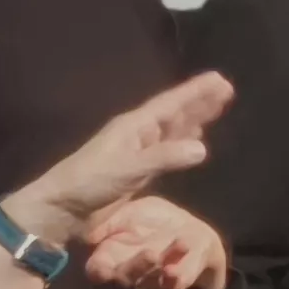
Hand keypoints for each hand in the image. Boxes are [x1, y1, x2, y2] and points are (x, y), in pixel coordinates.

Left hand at [14, 71, 234, 238]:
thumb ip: (163, 158)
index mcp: (134, 127)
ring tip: (216, 108)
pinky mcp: (137, 172)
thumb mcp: (127, 169)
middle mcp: (138, 134)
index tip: (220, 80)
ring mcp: (137, 152)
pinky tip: (193, 142)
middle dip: (199, 102)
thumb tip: (202, 148)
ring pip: (172, 130)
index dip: (196, 92)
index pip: (171, 105)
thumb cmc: (89, 183)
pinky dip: (182, 144)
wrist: (62, 209)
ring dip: (194, 120)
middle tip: (226, 89)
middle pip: (174, 113)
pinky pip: (167, 150)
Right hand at [82, 196, 230, 288]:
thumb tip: (90, 236)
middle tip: (151, 253)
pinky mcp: (172, 284)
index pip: (97, 270)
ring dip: (156, 270)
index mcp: (112, 254)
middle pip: (122, 280)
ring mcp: (150, 280)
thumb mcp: (132, 211)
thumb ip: (111, 221)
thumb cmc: (154, 220)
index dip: (98, 272)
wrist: (189, 229)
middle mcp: (128, 271)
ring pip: (146, 284)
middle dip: (135, 268)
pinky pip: (169, 286)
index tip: (103, 269)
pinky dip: (172, 278)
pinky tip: (174, 268)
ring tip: (167, 251)